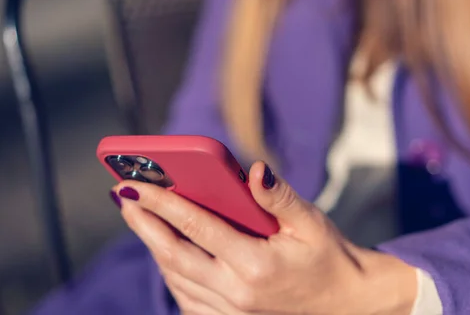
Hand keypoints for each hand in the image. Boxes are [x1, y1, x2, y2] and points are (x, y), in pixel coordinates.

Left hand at [111, 162, 416, 314]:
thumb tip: (254, 170)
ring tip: (140, 219)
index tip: (136, 184)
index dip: (164, 203)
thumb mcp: (311, 222)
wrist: (345, 302)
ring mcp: (232, 311)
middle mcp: (237, 292)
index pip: (198, 228)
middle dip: (144, 225)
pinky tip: (166, 254)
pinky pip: (188, 299)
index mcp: (256, 264)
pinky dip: (171, 274)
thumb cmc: (329, 256)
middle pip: (175, 256)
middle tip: (123, 197)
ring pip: (176, 279)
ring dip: (154, 247)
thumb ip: (278, 197)